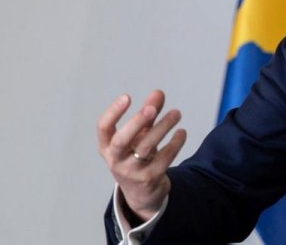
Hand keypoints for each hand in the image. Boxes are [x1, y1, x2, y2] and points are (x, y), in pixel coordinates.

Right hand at [97, 90, 186, 222]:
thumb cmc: (136, 155)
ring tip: (176, 113)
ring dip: (162, 128)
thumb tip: (159, 93)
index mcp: (107, 147)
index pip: (103, 128)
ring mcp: (132, 171)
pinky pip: (164, 159)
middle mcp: (116, 160)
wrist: (141, 192)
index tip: (127, 97)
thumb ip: (148, 113)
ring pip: (146, 148)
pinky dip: (174, 144)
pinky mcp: (150, 178)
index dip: (113, 112)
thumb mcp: (138, 135)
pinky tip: (181, 132)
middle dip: (136, 122)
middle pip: (121, 141)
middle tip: (152, 108)